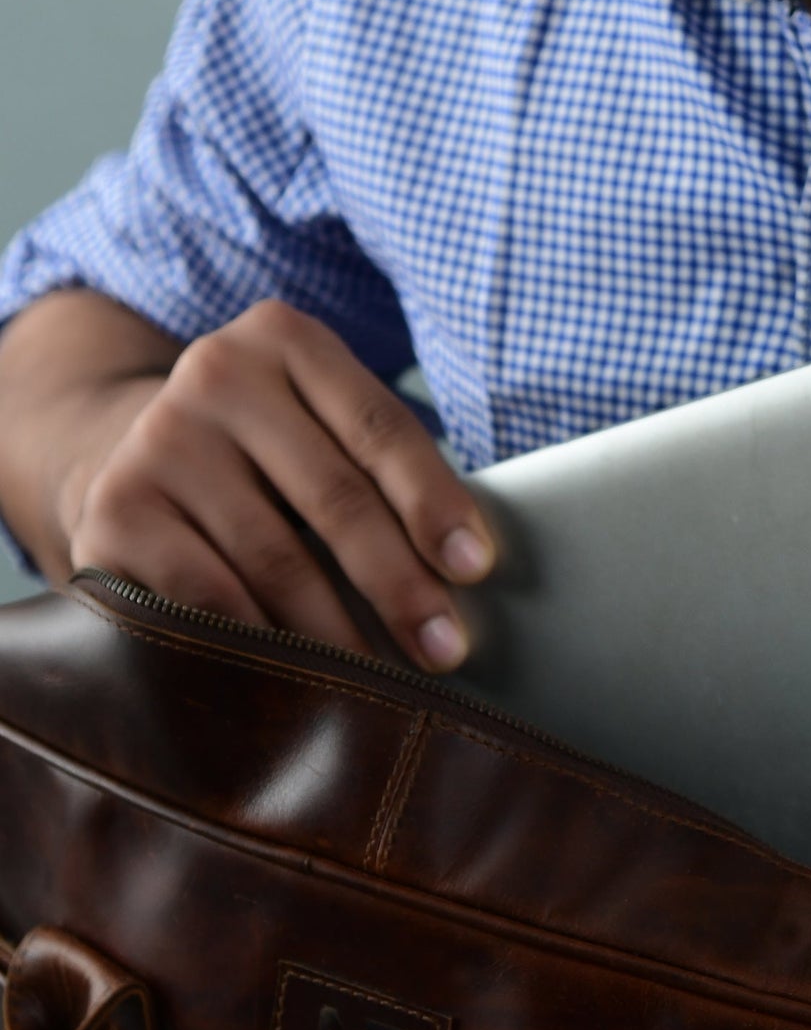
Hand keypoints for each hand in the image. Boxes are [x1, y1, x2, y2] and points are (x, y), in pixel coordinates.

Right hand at [65, 300, 494, 670]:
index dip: (433, 502)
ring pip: (275, 560)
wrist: (124, 460)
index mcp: (288, 341)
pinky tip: (301, 686)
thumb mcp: (320, 433)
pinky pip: (208, 603)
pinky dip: (262, 650)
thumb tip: (466, 575)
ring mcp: (159, 441)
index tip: (476, 568)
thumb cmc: (266, 463)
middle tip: (444, 651)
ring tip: (384, 689)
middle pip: (335, 496)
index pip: (380, 429)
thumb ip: (383, 476)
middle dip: (400, 586)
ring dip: (339, 637)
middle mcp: (217, 375)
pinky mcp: (116, 511)